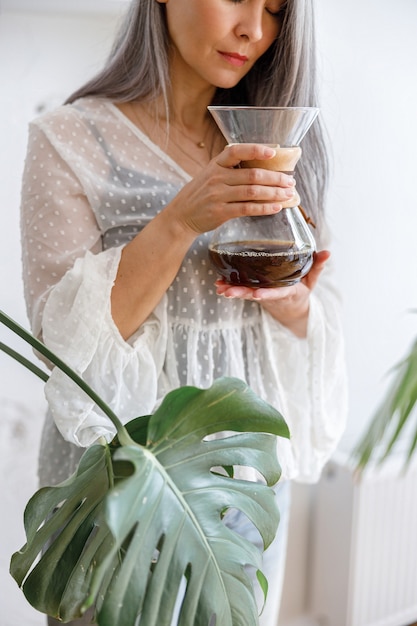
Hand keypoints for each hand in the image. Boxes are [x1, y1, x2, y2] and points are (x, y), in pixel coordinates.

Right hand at [165, 143, 296, 235]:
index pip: (236, 151)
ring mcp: (218, 196)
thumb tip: (261, 171)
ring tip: (289, 194)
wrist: (181, 216)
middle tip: (290, 181)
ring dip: (274, 193)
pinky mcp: (221, 212)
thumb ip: (229, 171)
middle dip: (275, 178)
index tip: (273, 152)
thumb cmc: (199, 195)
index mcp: (215, 165)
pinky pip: (247, 209)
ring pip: (252, 192)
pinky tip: (276, 207)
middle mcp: (217, 178)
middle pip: (252, 175)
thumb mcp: (209, 176)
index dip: (255, 150)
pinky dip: (264, 208)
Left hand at [215, 250, 330, 337]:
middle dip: (241, 293)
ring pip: (245, 293)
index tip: (256, 294)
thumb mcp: (313, 280)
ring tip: (220, 288)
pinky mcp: (254, 291)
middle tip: (227, 292)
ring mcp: (262, 293)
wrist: (292, 309)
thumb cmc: (302, 291)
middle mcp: (272, 294)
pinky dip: (230, 287)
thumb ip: (318, 266)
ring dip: (232, 291)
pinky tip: (218, 284)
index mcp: (287, 291)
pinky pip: (241, 290)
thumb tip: (328, 252)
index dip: (267, 294)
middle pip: (255, 295)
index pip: (277, 293)